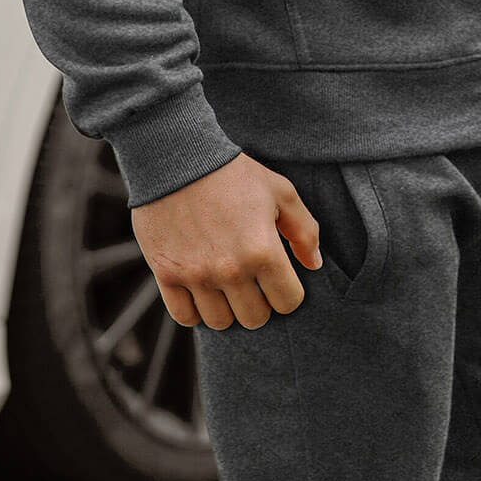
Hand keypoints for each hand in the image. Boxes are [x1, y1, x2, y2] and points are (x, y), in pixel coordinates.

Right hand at [131, 152, 322, 329]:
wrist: (177, 157)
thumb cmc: (234, 173)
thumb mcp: (280, 191)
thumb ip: (304, 230)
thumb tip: (314, 265)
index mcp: (263, 250)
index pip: (288, 302)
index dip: (288, 291)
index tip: (278, 276)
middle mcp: (231, 269)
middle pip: (255, 318)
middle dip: (259, 301)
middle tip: (252, 280)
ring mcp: (197, 275)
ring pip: (221, 322)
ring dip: (227, 307)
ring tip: (226, 283)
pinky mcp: (167, 274)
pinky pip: (186, 317)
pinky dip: (195, 309)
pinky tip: (201, 287)